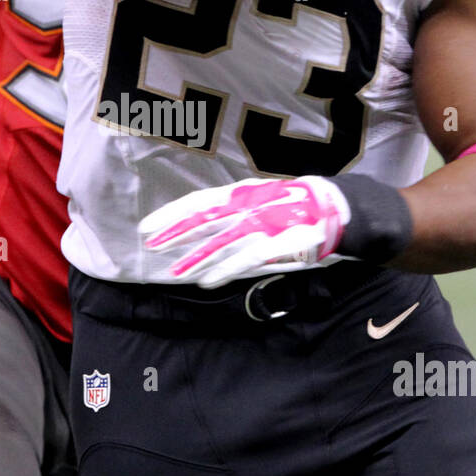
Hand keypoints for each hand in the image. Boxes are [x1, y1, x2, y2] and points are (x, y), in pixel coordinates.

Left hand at [139, 175, 349, 287]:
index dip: (171, 214)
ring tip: (174, 273)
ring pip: (220, 243)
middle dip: (175, 233)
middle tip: (151, 245)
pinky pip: (245, 259)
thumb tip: (193, 223)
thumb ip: (226, 210)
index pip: (198, 202)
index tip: (147, 226)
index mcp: (238, 194)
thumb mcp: (253, 199)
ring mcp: (261, 225)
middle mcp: (246, 206)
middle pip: (204, 219)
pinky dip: (225, 270)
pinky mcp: (276, 244)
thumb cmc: (285, 204)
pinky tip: (207, 281)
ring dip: (196, 258)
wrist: (327, 206)